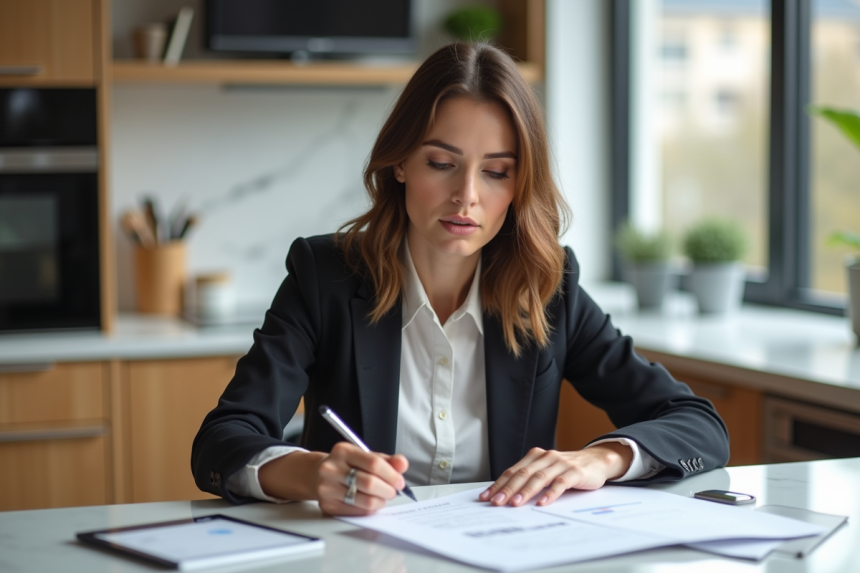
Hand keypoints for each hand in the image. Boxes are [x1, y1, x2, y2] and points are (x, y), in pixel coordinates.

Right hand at [258, 443, 408, 515]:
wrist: (318, 475)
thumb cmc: (346, 465)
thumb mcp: (365, 456)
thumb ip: (386, 460)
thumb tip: (402, 464)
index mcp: (343, 451)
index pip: (374, 463)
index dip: (391, 474)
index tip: (399, 481)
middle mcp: (332, 468)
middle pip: (370, 483)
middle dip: (388, 490)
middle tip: (393, 491)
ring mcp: (327, 488)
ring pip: (365, 500)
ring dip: (381, 501)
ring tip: (383, 497)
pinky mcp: (328, 505)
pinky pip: (358, 511)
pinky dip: (370, 509)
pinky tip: (370, 502)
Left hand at [478, 443, 633, 506]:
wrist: (596, 460)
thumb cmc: (567, 468)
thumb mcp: (546, 470)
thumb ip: (530, 479)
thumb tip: (507, 496)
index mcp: (535, 456)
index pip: (512, 471)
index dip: (498, 484)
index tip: (486, 497)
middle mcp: (546, 457)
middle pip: (523, 474)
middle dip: (507, 489)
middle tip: (496, 502)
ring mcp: (560, 463)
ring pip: (539, 478)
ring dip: (525, 491)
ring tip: (515, 503)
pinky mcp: (575, 472)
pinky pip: (560, 482)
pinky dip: (550, 493)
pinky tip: (542, 503)